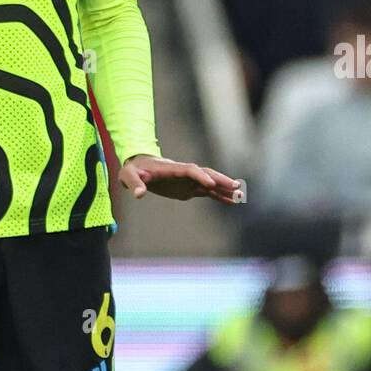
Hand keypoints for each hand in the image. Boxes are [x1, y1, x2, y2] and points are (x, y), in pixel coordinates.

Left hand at [119, 155, 242, 204]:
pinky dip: (220, 197)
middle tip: (235, 186)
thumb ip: (134, 183)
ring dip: (224, 189)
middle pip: (206, 174)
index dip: (200, 175)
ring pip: (210, 183)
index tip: (210, 183)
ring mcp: (188, 181)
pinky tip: (232, 202)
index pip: (190, 170)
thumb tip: (138, 194)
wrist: (138, 168)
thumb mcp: (129, 175)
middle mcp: (184, 173)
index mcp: (172, 168)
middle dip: (220, 179)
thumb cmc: (133, 170)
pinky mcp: (189, 189)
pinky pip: (207, 192)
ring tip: (241, 196)